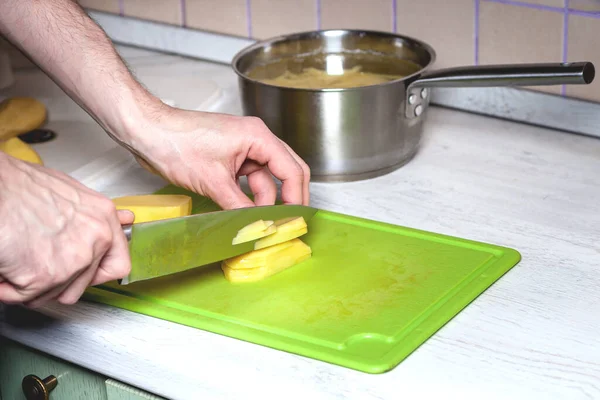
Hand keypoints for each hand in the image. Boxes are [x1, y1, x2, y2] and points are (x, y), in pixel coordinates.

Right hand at [0, 154, 132, 307]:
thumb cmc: (21, 187)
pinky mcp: (47, 276)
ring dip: (33, 285)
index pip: (119, 264)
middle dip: (57, 281)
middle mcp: (97, 239)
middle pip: (83, 285)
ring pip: (54, 294)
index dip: (97, 273)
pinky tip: (6, 264)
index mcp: (104, 218)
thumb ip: (97, 216)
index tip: (83, 272)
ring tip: (19, 257)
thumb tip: (125, 220)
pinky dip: (10, 288)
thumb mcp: (72, 193)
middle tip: (36, 261)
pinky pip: (27, 297)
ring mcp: (75, 260)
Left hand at [127, 105, 310, 209]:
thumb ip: (239, 206)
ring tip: (258, 224)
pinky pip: (248, 181)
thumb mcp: (213, 181)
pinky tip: (243, 213)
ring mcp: (242, 149)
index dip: (296, 197)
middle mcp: (255, 140)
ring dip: (263, 201)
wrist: (146, 132)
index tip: (294, 220)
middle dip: (288, 198)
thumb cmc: (175, 143)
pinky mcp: (229, 158)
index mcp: (258, 137)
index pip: (291, 169)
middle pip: (286, 171)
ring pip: (265, 180)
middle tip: (288, 222)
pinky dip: (248, 197)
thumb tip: (257, 227)